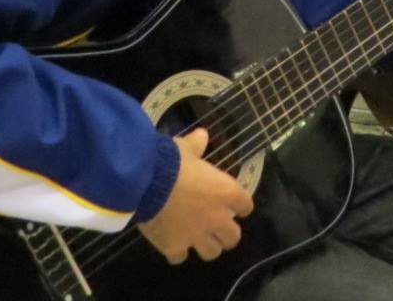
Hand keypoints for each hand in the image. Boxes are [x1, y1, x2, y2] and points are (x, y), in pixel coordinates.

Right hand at [138, 129, 253, 263]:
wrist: (146, 182)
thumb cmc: (172, 162)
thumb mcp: (186, 148)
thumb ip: (197, 145)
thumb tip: (202, 134)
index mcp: (225, 192)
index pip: (245, 205)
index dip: (240, 206)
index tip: (234, 204)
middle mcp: (216, 218)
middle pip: (233, 237)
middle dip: (226, 233)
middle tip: (216, 226)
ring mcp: (196, 236)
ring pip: (212, 253)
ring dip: (206, 246)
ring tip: (197, 239)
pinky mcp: (174, 247)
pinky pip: (180, 258)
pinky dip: (176, 252)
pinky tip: (171, 244)